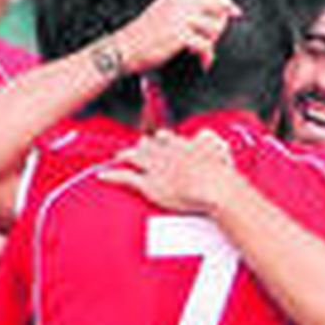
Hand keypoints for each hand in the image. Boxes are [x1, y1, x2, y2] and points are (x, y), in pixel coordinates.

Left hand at [99, 129, 237, 213]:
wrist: (214, 187)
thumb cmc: (221, 175)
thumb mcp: (222, 152)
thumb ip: (216, 145)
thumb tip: (218, 142)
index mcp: (183, 145)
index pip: (167, 137)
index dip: (161, 138)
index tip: (158, 137)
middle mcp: (166, 153)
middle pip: (148, 144)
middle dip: (141, 145)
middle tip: (135, 146)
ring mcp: (156, 168)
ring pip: (135, 157)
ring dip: (125, 156)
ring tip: (118, 156)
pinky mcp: (149, 184)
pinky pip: (125, 177)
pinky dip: (112, 175)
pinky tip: (102, 175)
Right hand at [117, 0, 240, 74]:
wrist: (127, 46)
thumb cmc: (147, 28)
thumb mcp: (165, 1)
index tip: (229, 11)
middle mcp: (183, 0)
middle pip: (221, 2)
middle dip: (224, 20)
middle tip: (217, 35)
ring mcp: (181, 17)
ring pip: (216, 25)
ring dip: (215, 40)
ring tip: (206, 50)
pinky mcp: (180, 36)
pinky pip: (206, 46)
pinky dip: (208, 57)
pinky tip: (204, 63)